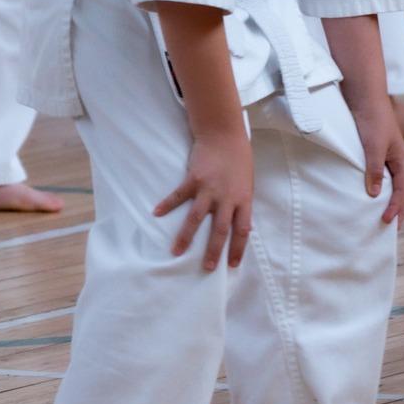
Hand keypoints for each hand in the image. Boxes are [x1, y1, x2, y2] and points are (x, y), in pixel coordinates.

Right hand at [154, 128, 252, 271]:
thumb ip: (242, 205)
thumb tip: (245, 228)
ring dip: (186, 237)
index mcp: (243, 199)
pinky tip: (156, 213)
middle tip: (206, 268)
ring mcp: (209, 189)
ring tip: (176, 252)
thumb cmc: (238, 160)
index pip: (242, 230)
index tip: (231, 265)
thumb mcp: (247, 184)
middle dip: (213, 251)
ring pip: (196, 218)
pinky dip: (167, 205)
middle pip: (220, 230)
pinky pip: (178, 196)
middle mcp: (226, 197)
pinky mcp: (193, 179)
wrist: (224, 135)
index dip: (238, 249)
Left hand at [353, 97, 403, 225]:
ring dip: (390, 200)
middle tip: (390, 228)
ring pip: (392, 183)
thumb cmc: (372, 118)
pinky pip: (380, 175)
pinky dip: (379, 188)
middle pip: (402, 190)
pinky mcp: (374, 151)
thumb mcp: (373, 146)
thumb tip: (376, 195)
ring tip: (382, 215)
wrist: (364, 95)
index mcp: (402, 160)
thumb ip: (375, 169)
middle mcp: (396, 160)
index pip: (403, 191)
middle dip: (399, 209)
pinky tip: (369, 193)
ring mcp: (386, 156)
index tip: (388, 223)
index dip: (397, 208)